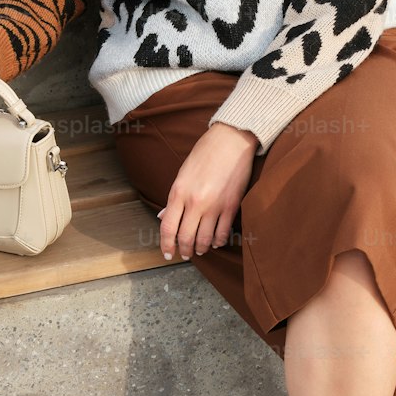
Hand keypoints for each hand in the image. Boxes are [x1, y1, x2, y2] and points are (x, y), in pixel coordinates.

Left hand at [156, 122, 257, 260]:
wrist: (231, 141)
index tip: (167, 253)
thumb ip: (174, 198)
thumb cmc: (205, 154)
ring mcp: (214, 206)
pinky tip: (215, 242)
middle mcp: (195, 202)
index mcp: (178, 193)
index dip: (166, 245)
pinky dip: (218, 241)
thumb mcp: (182, 174)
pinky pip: (223, 232)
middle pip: (185, 237)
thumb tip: (163, 217)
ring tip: (200, 250)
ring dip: (201, 248)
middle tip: (185, 254)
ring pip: (205, 239)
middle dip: (184, 250)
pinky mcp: (231, 206)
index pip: (167, 227)